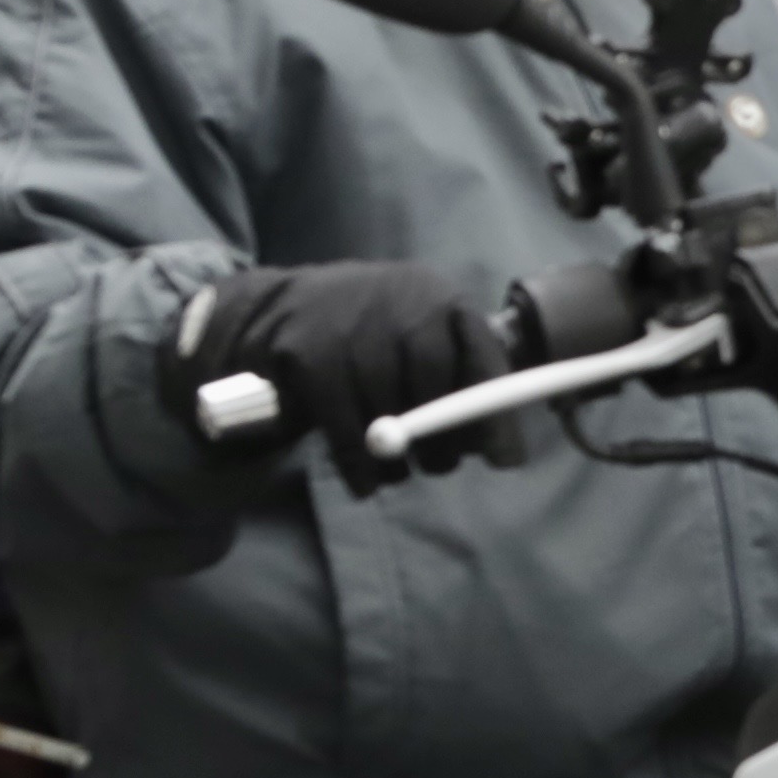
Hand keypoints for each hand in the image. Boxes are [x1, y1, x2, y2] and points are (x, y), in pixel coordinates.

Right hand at [170, 257, 504, 483]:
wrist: (272, 309)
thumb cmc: (364, 337)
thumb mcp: (413, 339)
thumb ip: (454, 383)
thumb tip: (497, 450)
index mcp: (436, 295)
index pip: (479, 352)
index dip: (494, 411)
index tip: (504, 461)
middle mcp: (398, 299)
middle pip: (434, 377)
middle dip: (443, 435)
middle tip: (441, 467)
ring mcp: (348, 324)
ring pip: (386, 407)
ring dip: (398, 457)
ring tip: (397, 474)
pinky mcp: (307, 353)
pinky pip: (342, 424)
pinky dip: (357, 463)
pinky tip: (365, 482)